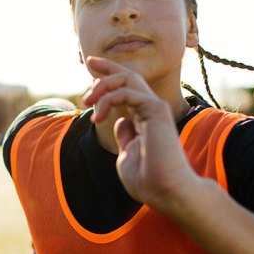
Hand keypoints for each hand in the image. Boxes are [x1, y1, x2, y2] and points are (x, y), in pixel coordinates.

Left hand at [81, 56, 195, 205]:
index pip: (127, 89)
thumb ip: (125, 136)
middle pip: (129, 76)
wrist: (166, 191)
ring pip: (128, 78)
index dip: (110, 76)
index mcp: (145, 118)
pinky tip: (98, 116)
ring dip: (103, 85)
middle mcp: (151, 109)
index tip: (91, 69)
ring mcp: (155, 108)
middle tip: (89, 61)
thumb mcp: (127, 155)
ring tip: (87, 101)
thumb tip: (120, 121)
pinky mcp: (156, 110)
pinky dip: (108, 99)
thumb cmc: (148, 180)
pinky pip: (127, 92)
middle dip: (107, 67)